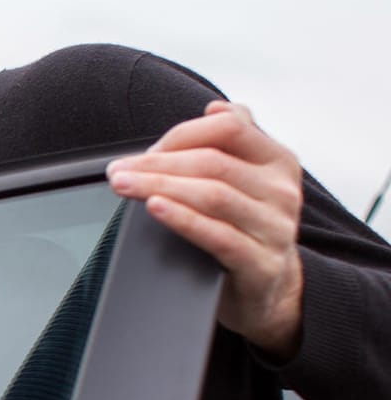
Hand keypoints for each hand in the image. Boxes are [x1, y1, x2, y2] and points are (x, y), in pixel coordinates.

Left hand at [107, 101, 304, 359]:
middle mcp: (282, 192)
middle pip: (213, 163)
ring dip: (160, 187)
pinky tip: (155, 208)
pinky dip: (182, 219)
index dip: (180, 134)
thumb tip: (214, 107)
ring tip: (123, 186)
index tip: (140, 152)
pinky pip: (218, 236)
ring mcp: (275, 229)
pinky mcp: (261, 264)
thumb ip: (232, 141)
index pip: (229, 128)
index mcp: (278, 162)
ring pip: (213, 195)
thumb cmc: (245, 229)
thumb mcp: (247, 180)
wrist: (268, 291)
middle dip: (156, 164)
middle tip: (116, 171)